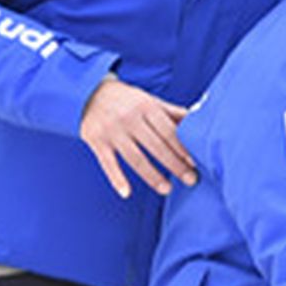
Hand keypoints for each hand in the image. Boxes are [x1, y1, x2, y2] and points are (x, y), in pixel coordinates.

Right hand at [79, 77, 194, 197]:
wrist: (88, 92)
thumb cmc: (126, 99)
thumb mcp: (149, 100)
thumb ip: (171, 112)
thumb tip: (197, 119)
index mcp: (147, 107)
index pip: (169, 132)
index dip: (183, 148)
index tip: (195, 163)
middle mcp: (130, 119)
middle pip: (156, 147)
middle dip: (175, 165)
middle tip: (191, 180)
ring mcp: (112, 131)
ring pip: (135, 158)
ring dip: (152, 176)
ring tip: (167, 189)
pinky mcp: (95, 141)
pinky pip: (107, 164)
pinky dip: (116, 179)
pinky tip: (126, 193)